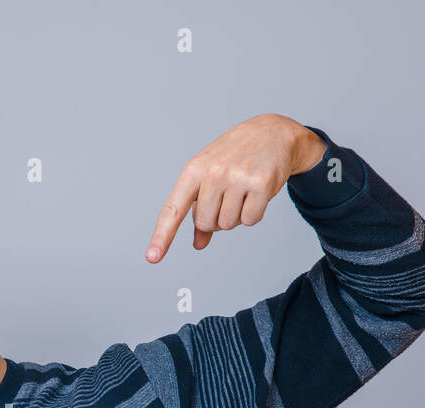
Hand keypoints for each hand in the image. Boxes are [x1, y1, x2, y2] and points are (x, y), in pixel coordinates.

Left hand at [145, 113, 325, 262]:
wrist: (272, 132)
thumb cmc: (235, 156)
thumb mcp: (209, 176)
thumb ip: (200, 210)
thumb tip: (198, 244)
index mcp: (193, 170)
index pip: (173, 209)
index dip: (162, 235)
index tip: (152, 257)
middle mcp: (213, 173)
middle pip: (205, 224)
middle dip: (217, 217)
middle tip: (228, 195)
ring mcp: (237, 177)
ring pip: (228, 224)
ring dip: (236, 215)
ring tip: (243, 190)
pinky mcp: (260, 184)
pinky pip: (250, 220)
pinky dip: (254, 213)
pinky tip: (257, 192)